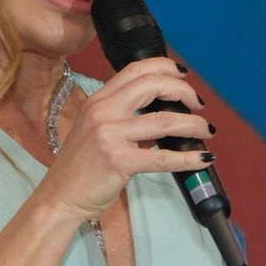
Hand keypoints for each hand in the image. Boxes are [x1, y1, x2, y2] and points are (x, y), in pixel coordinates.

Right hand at [36, 58, 213, 222]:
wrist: (59, 198)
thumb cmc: (79, 168)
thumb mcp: (93, 129)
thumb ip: (119, 115)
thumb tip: (159, 112)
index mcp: (98, 101)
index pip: (135, 70)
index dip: (164, 67)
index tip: (183, 76)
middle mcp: (103, 112)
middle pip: (152, 85)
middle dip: (183, 91)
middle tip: (199, 104)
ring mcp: (110, 136)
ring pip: (165, 121)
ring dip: (194, 124)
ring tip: (207, 130)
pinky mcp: (119, 162)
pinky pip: (163, 157)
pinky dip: (188, 158)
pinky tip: (204, 159)